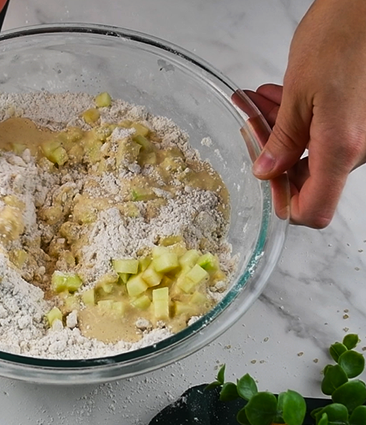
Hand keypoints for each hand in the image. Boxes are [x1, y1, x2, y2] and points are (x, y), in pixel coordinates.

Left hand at [248, 0, 365, 228]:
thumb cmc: (344, 37)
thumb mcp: (300, 91)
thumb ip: (282, 139)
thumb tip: (266, 171)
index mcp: (341, 149)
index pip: (313, 210)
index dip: (284, 204)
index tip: (261, 182)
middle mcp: (357, 149)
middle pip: (307, 181)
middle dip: (271, 157)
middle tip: (248, 128)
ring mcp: (360, 136)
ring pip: (310, 154)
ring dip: (279, 133)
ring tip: (254, 104)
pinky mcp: (358, 121)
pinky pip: (323, 135)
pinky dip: (296, 122)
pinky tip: (276, 99)